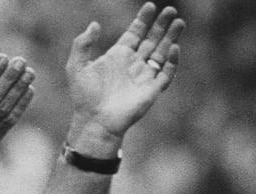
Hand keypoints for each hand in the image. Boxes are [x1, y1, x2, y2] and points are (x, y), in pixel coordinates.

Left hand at [66, 3, 184, 139]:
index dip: (142, 20)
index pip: (134, 34)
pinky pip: (165, 72)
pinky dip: (171, 61)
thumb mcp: (76, 66)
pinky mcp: (152, 90)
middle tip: (170, 10)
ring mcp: (143, 77)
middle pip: (151, 40)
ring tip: (178, 21)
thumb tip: (94, 24)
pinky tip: (173, 48)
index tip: (150, 6)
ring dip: (171, 38)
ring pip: (162, 52)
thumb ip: (82, 44)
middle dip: (161, 25)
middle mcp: (133, 64)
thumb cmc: (84, 97)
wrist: (94, 121)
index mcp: (117, 56)